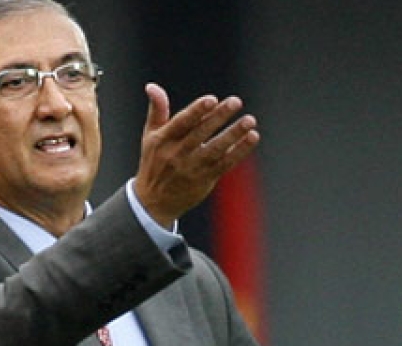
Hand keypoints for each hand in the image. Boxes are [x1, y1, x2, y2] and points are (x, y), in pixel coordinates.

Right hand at [133, 82, 259, 226]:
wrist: (154, 203)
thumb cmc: (154, 162)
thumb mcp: (150, 136)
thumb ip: (157, 110)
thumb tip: (152, 86)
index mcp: (164, 140)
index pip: (181, 123)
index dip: (196, 111)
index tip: (212, 100)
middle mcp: (177, 154)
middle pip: (201, 134)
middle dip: (219, 117)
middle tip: (236, 101)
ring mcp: (192, 168)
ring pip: (215, 149)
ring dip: (234, 134)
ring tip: (250, 121)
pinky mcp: (206, 179)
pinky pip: (225, 163)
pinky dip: (239, 151)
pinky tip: (252, 138)